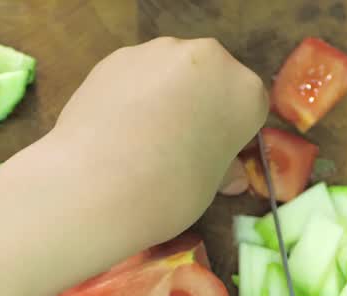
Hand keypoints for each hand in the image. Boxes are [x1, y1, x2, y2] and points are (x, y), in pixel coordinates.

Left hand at [50, 37, 267, 246]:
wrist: (97, 185)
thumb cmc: (171, 192)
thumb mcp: (210, 187)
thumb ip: (222, 168)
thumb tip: (231, 175)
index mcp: (245, 91)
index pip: (248, 108)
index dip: (231, 135)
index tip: (212, 157)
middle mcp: (208, 58)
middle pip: (211, 81)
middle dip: (199, 108)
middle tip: (177, 149)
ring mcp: (159, 51)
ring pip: (171, 74)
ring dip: (164, 98)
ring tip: (140, 140)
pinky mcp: (118, 56)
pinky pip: (135, 76)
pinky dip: (131, 96)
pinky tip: (116, 130)